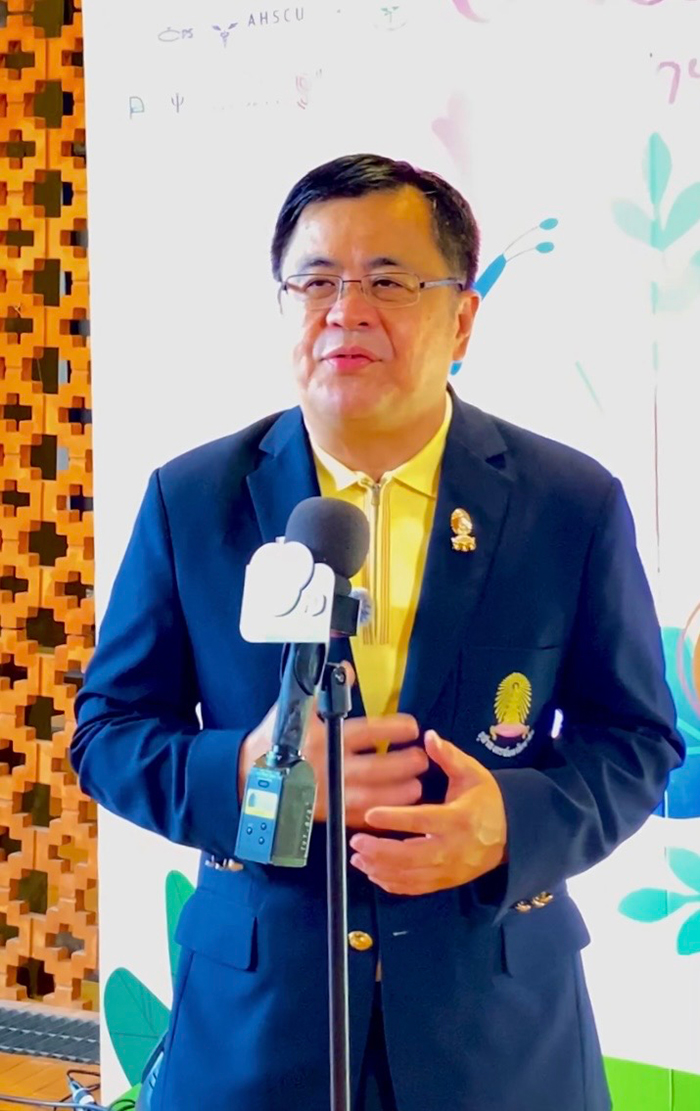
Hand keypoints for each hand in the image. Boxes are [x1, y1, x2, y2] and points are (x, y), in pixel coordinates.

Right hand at [237, 663, 427, 828]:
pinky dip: (376, 818)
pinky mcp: (324, 813)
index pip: (365, 731)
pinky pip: (354, 819)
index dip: (391, 730)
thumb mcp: (295, 708)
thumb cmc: (273, 739)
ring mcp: (327, 793)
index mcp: (323, 738)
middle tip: (421, 759)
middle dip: (401, 765)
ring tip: (416, 788)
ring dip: (395, 794)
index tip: (411, 726)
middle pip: (373, 768)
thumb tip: (348, 669)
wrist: (247, 774)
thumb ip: (322, 689)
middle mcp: (328, 766)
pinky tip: (394, 814)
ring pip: (368, 797)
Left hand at [349, 730, 507, 895]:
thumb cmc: (487, 800)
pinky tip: (374, 873)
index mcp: (458, 819)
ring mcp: (449, 870)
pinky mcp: (446, 882)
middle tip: (356, 841)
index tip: (370, 814)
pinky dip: (392, 884)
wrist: (512, 835)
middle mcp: (452, 849)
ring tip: (357, 857)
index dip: (394, 818)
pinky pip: (415, 888)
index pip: (421, 820)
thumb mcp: (473, 774)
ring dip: (380, 869)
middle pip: (410, 855)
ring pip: (409, 876)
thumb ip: (449, 756)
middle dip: (379, 850)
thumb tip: (429, 736)